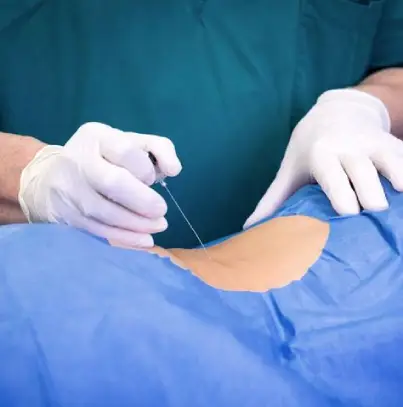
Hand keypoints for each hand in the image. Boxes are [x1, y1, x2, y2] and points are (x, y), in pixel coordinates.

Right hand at [18, 122, 181, 246]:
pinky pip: (97, 230)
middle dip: (142, 201)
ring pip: (105, 211)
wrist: (52, 177)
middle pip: (112, 182)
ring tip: (158, 226)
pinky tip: (144, 240)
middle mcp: (78, 160)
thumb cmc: (106, 159)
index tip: (152, 178)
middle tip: (161, 210)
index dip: (144, 168)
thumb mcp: (132, 144)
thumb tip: (174, 170)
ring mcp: (69, 189)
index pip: (125, 150)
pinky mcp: (66, 215)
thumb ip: (160, 149)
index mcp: (96, 137)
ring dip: (137, 224)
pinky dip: (124, 238)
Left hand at [245, 89, 402, 227]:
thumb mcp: (289, 170)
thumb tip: (249, 228)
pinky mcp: (392, 142)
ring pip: (393, 167)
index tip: (347, 219)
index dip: (343, 201)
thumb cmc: (307, 148)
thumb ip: (273, 199)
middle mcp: (349, 147)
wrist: (335, 110)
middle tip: (371, 222)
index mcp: (321, 154)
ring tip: (394, 215)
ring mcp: (374, 143)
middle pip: (366, 179)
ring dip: (396, 188)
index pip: (334, 179)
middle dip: (371, 203)